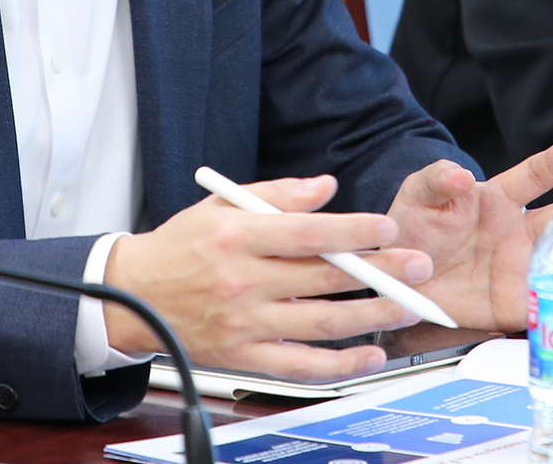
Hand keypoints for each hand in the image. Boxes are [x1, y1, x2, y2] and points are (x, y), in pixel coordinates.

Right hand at [101, 176, 434, 379]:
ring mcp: (244, 323)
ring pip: (319, 322)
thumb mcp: (222, 205)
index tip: (387, 230)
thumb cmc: (182, 247)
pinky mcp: (244, 356)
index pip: (307, 233)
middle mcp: (242, 281)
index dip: (353, 232)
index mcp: (238, 236)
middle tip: (418, 267)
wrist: (134, 296)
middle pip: (323, 278)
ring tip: (406, 306)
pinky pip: (299, 365)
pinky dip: (338, 365)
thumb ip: (278, 194)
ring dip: (370, 316)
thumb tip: (327, 188)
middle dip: (378, 273)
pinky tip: (368, 355)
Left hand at [386, 139, 552, 331]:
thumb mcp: (419, 194)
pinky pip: (547, 306)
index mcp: (499, 200)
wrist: (399, 280)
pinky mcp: (515, 305)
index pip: (534, 176)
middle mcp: (519, 233)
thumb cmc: (414, 228)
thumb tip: (462, 176)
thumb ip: (437, 179)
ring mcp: (521, 269)